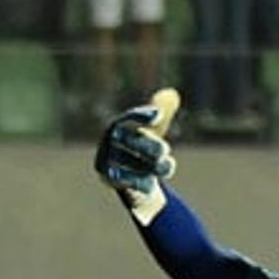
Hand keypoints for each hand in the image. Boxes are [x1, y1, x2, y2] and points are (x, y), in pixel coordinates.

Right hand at [95, 88, 180, 222]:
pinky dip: (139, 181)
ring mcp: (106, 163)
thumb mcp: (155, 131)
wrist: (139, 183)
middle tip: (166, 149)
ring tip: (168, 166)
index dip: (140, 117)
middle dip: (147, 144)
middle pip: (125, 141)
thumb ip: (162, 112)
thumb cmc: (145, 150)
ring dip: (148, 164)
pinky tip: (153, 184)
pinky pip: (122, 181)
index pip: (125, 120)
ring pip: (125, 162)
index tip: (158, 117)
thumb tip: (172, 93)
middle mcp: (107, 144)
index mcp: (116, 129)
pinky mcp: (109, 181)